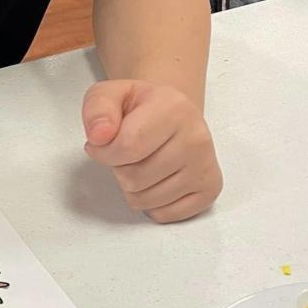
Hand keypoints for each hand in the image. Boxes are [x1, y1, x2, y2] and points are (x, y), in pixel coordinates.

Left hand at [82, 80, 221, 223]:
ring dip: (132, 188)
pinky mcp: (210, 189)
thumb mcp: (109, 93)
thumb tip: (99, 136)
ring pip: (146, 200)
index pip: (126, 147)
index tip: (102, 144)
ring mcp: (206, 165)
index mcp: (173, 107)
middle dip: (119, 169)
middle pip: (134, 178)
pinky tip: (155, 180)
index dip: (103, 152)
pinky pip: (164, 214)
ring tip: (141, 164)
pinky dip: (151, 204)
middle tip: (127, 153)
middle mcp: (196, 137)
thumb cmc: (139, 107)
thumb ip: (98, 108)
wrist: (171, 114)